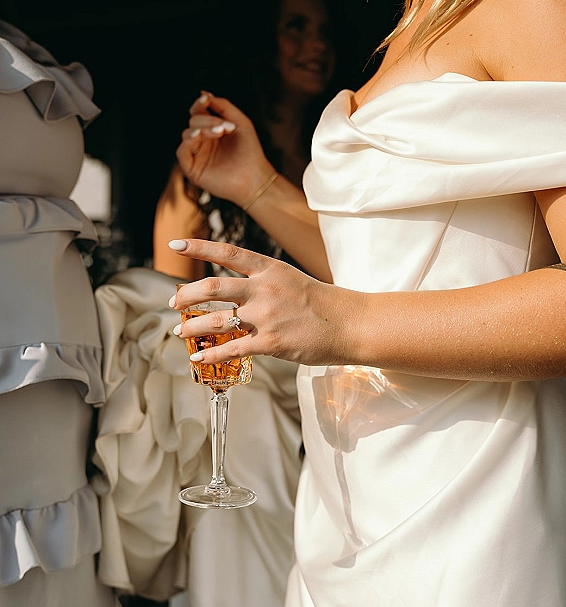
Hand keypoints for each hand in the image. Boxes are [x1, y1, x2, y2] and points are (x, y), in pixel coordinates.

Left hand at [168, 238, 359, 365]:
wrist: (351, 324)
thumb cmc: (324, 304)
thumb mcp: (292, 280)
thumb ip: (264, 283)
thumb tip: (237, 293)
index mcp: (270, 269)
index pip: (227, 253)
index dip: (198, 247)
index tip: (176, 246)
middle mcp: (264, 289)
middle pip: (212, 288)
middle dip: (186, 296)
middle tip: (173, 302)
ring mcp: (266, 317)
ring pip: (217, 320)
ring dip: (192, 327)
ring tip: (180, 331)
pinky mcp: (270, 343)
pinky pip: (232, 350)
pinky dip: (210, 357)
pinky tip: (197, 360)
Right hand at [176, 92, 275, 206]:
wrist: (254, 178)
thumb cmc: (250, 152)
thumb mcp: (241, 122)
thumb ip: (224, 106)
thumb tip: (204, 94)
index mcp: (213, 130)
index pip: (199, 112)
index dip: (200, 104)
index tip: (206, 99)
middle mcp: (204, 142)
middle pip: (193, 121)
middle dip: (207, 119)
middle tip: (224, 127)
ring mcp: (198, 155)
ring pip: (187, 134)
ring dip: (201, 128)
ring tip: (219, 131)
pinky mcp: (193, 169)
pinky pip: (182, 151)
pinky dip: (188, 141)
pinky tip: (199, 136)